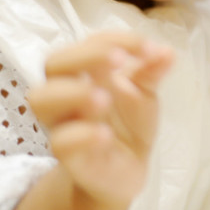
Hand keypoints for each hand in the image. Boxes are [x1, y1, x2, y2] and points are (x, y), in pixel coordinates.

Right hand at [28, 33, 173, 207]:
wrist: (127, 169)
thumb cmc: (128, 123)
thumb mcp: (145, 94)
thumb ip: (152, 71)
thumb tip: (167, 51)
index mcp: (87, 73)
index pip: (89, 43)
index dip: (116, 40)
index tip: (149, 49)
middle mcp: (68, 93)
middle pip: (55, 63)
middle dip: (87, 56)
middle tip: (120, 60)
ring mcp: (65, 123)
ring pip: (42, 100)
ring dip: (74, 93)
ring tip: (105, 98)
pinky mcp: (68, 156)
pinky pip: (60, 142)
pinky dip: (82, 134)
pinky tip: (106, 135)